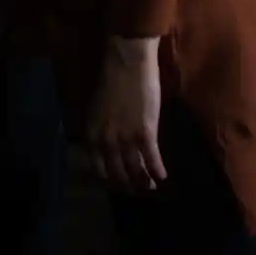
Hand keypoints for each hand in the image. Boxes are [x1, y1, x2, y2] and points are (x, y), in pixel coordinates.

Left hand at [87, 35, 167, 193]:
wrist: (127, 64)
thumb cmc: (112, 82)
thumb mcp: (97, 109)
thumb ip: (100, 129)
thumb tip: (108, 145)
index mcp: (92, 133)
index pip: (98, 166)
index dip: (110, 178)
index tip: (119, 182)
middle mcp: (106, 141)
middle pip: (117, 172)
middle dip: (128, 184)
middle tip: (137, 189)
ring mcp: (125, 139)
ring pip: (135, 170)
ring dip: (144, 181)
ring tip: (151, 187)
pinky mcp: (145, 133)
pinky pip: (152, 159)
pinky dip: (158, 170)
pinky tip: (163, 176)